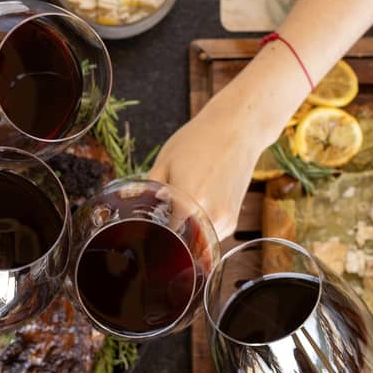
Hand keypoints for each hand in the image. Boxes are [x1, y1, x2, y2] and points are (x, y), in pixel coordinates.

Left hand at [148, 46, 310, 238]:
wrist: (238, 129)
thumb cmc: (199, 140)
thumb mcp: (164, 161)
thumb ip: (148, 190)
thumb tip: (133, 207)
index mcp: (189, 203)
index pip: (162, 236)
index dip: (151, 234)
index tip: (143, 231)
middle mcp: (210, 217)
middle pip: (180, 243)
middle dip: (167, 238)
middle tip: (156, 223)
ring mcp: (225, 221)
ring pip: (195, 243)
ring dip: (184, 235)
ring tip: (176, 213)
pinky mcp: (233, 220)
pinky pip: (209, 236)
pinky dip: (198, 229)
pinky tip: (194, 210)